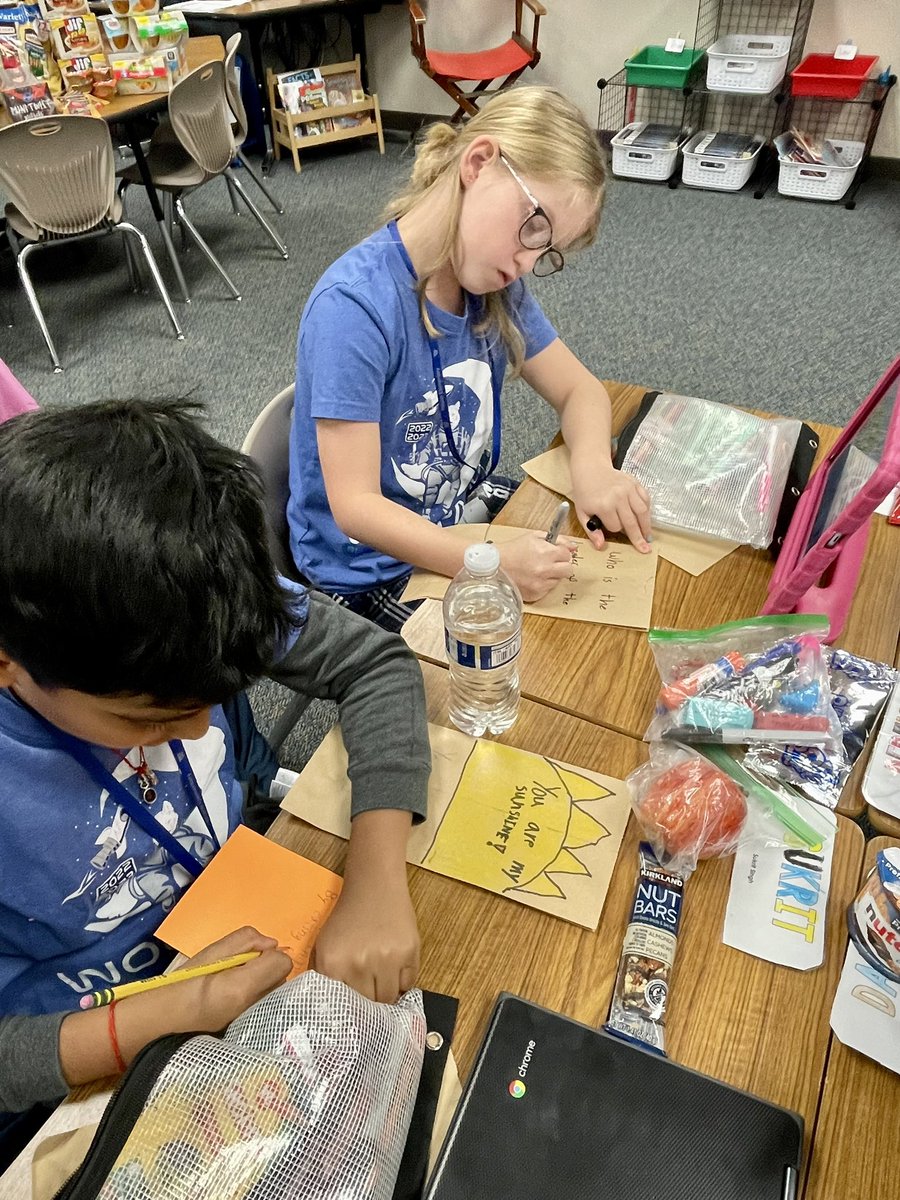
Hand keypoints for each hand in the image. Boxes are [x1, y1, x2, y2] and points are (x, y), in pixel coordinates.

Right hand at [185, 926, 291, 1030]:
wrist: (166, 1020)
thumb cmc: (183, 983)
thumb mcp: (212, 951)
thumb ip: (245, 940)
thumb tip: (271, 944)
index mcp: (243, 988)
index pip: (282, 963)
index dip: (268, 954)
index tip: (249, 956)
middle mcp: (253, 1007)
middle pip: (281, 977)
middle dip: (267, 967)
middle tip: (239, 968)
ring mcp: (253, 1020)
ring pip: (274, 991)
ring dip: (262, 982)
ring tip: (234, 984)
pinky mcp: (250, 1027)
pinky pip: (265, 1003)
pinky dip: (256, 996)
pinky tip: (235, 998)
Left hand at [311, 870, 419, 1003]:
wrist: (374, 886)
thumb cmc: (347, 917)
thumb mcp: (323, 945)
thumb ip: (322, 978)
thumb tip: (327, 1012)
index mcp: (333, 963)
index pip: (342, 1005)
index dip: (347, 1008)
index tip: (352, 1008)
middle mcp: (359, 964)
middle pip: (367, 1005)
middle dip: (367, 1001)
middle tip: (368, 991)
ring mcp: (386, 959)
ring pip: (389, 998)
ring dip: (386, 993)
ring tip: (381, 978)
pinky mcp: (409, 952)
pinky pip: (408, 983)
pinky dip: (402, 981)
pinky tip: (395, 966)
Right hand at [498, 530, 577, 601]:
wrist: (494, 566)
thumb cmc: (512, 550)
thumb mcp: (534, 537)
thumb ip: (558, 539)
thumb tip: (573, 546)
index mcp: (546, 552)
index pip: (567, 555)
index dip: (561, 553)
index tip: (554, 553)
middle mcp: (545, 569)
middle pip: (568, 570)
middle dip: (561, 565)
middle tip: (550, 563)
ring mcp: (541, 584)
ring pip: (558, 580)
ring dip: (551, 575)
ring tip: (537, 570)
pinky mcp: (536, 594)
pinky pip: (548, 590)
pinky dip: (543, 584)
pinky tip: (532, 578)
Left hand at [572, 464, 651, 552]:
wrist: (590, 468)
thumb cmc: (585, 491)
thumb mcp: (582, 512)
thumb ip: (591, 530)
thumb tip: (601, 546)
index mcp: (604, 505)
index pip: (616, 527)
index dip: (614, 529)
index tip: (611, 527)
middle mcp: (619, 497)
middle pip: (632, 522)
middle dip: (638, 538)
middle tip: (645, 549)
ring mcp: (629, 489)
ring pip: (643, 512)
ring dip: (646, 525)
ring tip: (648, 536)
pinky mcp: (635, 483)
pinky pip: (646, 499)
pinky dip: (648, 510)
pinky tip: (646, 518)